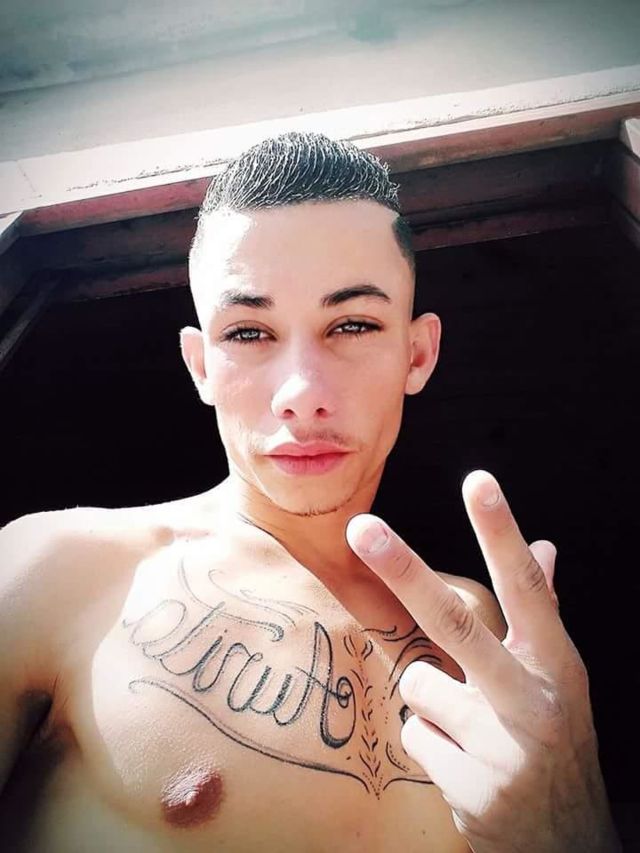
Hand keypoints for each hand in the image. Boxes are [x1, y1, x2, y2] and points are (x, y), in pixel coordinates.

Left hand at [345, 470, 619, 852]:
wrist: (567, 846)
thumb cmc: (553, 744)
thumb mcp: (559, 680)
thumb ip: (544, 613)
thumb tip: (548, 546)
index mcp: (556, 664)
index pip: (526, 586)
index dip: (501, 532)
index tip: (477, 481)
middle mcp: (533, 697)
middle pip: (454, 621)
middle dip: (402, 569)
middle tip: (360, 527)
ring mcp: (503, 745)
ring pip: (419, 686)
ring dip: (430, 702)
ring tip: (468, 731)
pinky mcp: (471, 786)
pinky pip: (413, 737)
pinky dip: (428, 746)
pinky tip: (462, 767)